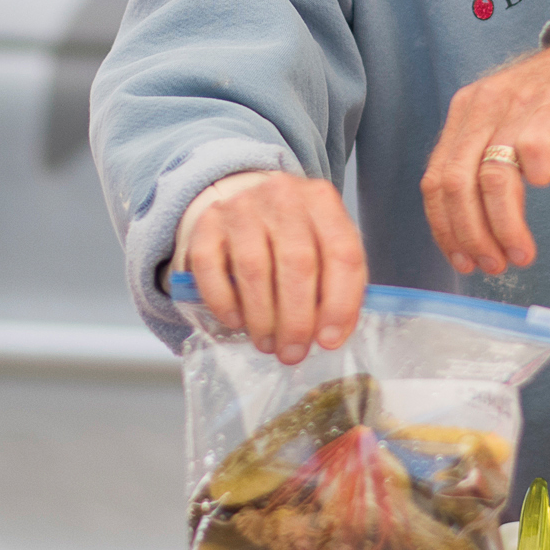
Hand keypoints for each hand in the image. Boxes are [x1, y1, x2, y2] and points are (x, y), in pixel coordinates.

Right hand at [176, 170, 366, 364]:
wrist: (247, 202)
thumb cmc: (294, 235)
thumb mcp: (326, 248)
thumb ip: (337, 286)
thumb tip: (332, 335)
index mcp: (323, 201)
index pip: (342, 252)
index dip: (339, 303)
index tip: (328, 341)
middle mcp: (284, 196)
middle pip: (297, 262)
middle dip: (297, 318)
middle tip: (293, 353)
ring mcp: (242, 206)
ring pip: (254, 267)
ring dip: (262, 317)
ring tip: (267, 344)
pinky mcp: (207, 222)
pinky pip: (210, 266)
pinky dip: (223, 301)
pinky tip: (235, 320)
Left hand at [421, 33, 549, 278]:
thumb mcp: (508, 125)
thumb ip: (484, 161)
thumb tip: (469, 226)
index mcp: (465, 113)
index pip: (435, 181)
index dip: (445, 228)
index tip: (462, 261)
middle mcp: (484, 106)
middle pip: (457, 184)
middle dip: (471, 235)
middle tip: (494, 265)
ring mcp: (518, 103)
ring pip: (492, 176)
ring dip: (503, 225)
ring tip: (521, 253)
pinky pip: (533, 145)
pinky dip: (536, 175)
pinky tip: (549, 186)